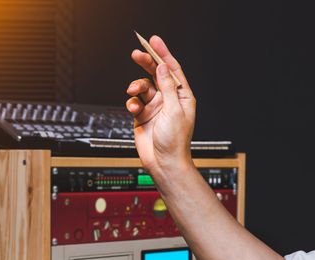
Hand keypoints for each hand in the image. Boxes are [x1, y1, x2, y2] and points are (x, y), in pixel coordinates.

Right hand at [126, 36, 195, 176]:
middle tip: (136, 53)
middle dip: (146, 63)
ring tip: (133, 90)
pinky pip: (134, 102)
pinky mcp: (143, 115)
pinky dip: (132, 103)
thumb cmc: (175, 142)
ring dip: (136, 86)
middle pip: (156, 74)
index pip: (172, 69)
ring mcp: (155, 107)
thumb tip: (162, 67)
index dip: (163, 54)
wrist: (164, 163)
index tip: (153, 41)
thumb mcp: (174, 110)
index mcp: (182, 96)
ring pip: (143, 87)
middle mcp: (169, 99)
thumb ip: (167, 87)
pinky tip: (134, 109)